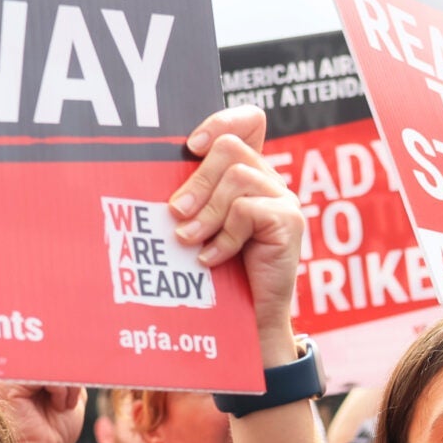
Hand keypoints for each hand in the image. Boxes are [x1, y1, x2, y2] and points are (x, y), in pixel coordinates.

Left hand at [171, 106, 305, 359]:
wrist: (248, 321)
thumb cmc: (217, 274)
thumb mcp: (200, 227)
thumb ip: (192, 198)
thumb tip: (152, 179)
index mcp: (249, 174)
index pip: (249, 121)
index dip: (221, 121)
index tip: (191, 146)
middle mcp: (270, 181)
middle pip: (230, 147)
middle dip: (197, 180)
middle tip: (176, 212)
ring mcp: (284, 200)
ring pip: (237, 177)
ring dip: (206, 212)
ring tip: (189, 240)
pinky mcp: (290, 222)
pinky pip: (247, 211)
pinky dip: (223, 237)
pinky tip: (212, 259)